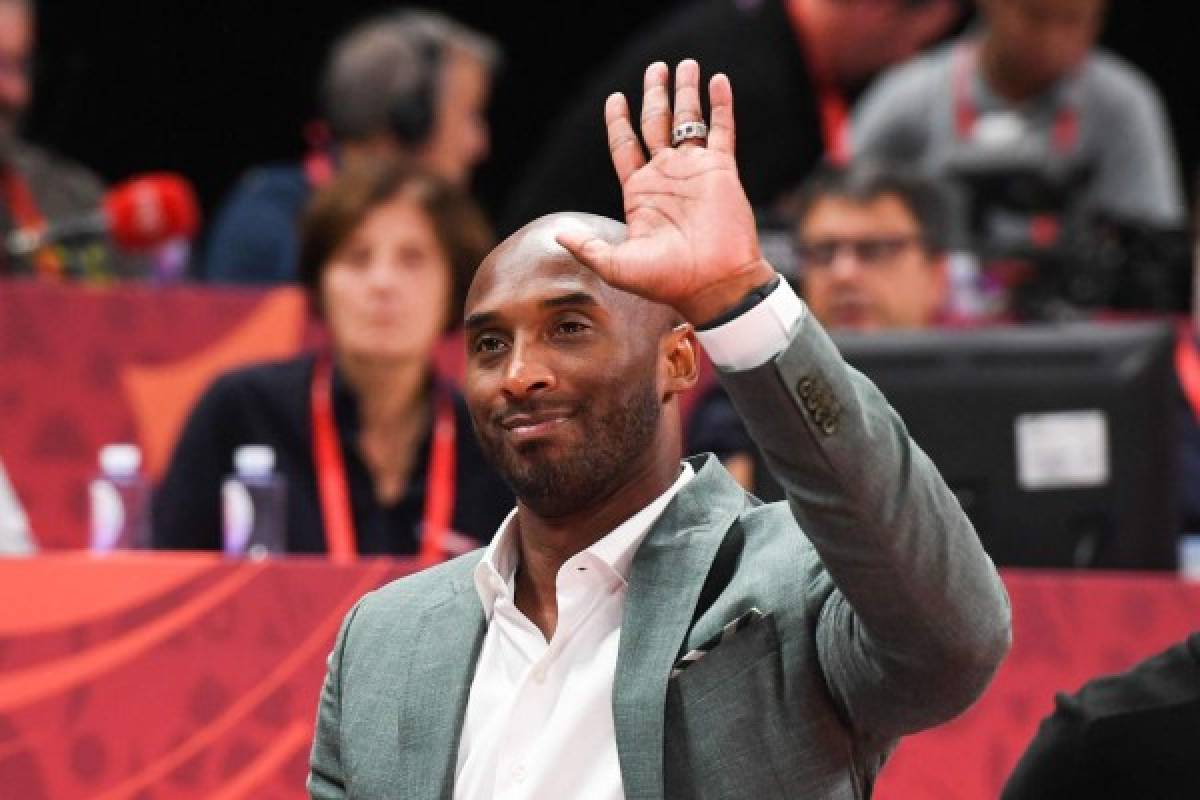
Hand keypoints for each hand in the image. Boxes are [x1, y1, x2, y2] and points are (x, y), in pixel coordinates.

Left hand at [555, 60, 775, 326]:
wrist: (712, 285)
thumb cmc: (666, 281)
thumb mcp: (616, 265)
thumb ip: (586, 246)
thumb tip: (556, 232)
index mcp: (640, 193)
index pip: (625, 146)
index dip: (619, 122)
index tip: (616, 98)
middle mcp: (666, 177)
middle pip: (656, 124)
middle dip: (655, 95)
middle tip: (656, 68)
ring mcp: (695, 171)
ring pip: (688, 121)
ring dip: (686, 92)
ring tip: (685, 64)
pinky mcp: (721, 170)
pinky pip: (721, 130)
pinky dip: (720, 105)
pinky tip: (717, 80)